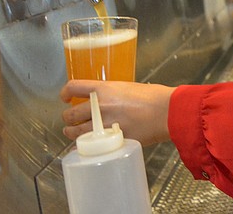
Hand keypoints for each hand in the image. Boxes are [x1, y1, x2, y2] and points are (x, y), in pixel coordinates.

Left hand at [60, 80, 174, 146]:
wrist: (167, 112)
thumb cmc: (155, 97)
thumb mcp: (129, 88)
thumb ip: (113, 94)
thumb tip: (107, 101)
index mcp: (103, 89)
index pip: (73, 88)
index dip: (65, 93)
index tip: (66, 98)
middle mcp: (99, 106)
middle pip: (69, 114)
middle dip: (68, 118)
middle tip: (71, 120)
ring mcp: (103, 125)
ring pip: (75, 132)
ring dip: (72, 133)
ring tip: (74, 134)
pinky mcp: (110, 140)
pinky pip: (90, 145)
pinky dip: (87, 145)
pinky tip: (90, 144)